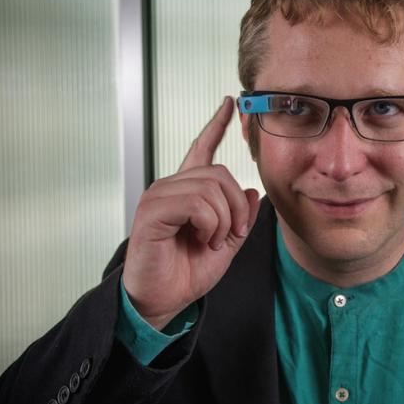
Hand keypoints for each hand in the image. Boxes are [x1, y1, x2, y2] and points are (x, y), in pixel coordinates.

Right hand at [122, 97, 259, 329]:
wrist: (162, 300)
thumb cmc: (187, 272)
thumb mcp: (226, 244)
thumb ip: (240, 217)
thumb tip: (251, 190)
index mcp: (188, 192)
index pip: (202, 148)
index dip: (216, 125)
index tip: (229, 103)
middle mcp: (172, 187)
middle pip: (220, 173)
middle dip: (237, 206)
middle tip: (232, 233)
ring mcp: (160, 195)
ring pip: (211, 187)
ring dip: (223, 220)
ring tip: (211, 241)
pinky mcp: (153, 210)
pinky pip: (197, 203)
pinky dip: (210, 224)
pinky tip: (201, 239)